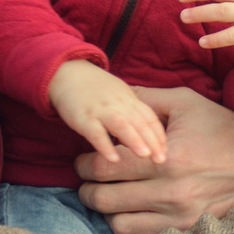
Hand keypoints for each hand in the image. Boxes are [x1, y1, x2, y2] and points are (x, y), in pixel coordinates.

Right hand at [47, 59, 168, 165]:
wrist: (67, 74)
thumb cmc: (96, 91)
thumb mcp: (120, 98)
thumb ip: (133, 117)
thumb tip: (147, 141)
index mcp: (129, 100)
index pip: (150, 118)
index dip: (160, 135)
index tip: (167, 152)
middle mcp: (118, 104)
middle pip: (140, 122)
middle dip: (153, 141)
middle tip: (163, 160)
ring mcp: (101, 110)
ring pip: (121, 124)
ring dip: (134, 140)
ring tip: (145, 156)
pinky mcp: (83, 117)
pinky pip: (95, 132)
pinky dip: (104, 146)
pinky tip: (113, 160)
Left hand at [75, 84, 233, 233]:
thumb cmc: (225, 129)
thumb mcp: (188, 103)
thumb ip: (146, 99)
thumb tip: (113, 94)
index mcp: (168, 156)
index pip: (104, 166)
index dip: (83, 163)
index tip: (83, 159)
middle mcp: (171, 191)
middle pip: (103, 198)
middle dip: (86, 188)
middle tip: (88, 180)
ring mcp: (179, 216)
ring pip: (117, 224)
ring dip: (106, 211)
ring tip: (109, 196)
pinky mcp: (187, 231)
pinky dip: (129, 226)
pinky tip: (131, 211)